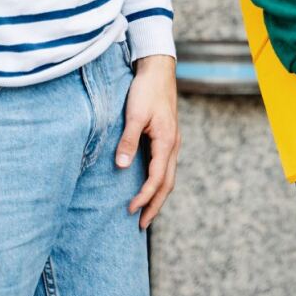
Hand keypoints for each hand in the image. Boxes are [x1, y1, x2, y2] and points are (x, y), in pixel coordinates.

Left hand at [116, 54, 178, 229]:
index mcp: (167, 142)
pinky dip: (159, 182)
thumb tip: (122, 166)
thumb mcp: (134, 114)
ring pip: (169, 176)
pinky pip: (166, 167)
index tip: (129, 211)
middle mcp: (173, 145)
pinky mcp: (168, 138)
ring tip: (146, 213)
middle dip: (155, 206)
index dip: (144, 197)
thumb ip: (129, 141)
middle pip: (167, 184)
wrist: (158, 69)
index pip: (157, 179)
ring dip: (158, 196)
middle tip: (141, 226)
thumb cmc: (146, 90)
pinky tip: (149, 186)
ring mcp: (173, 142)